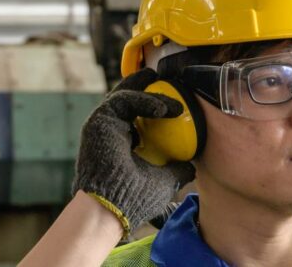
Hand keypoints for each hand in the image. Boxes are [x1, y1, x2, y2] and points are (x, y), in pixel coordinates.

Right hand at [72, 68, 194, 230]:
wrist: (113, 209)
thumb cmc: (135, 198)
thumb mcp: (164, 181)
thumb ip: (176, 170)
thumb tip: (192, 165)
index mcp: (122, 143)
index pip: (137, 115)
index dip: (153, 104)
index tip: (176, 103)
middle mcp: (110, 132)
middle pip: (128, 100)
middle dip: (146, 87)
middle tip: (169, 82)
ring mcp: (103, 125)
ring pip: (126, 96)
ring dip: (151, 94)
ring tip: (175, 102)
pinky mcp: (98, 121)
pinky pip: (123, 100)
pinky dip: (144, 100)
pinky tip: (164, 109)